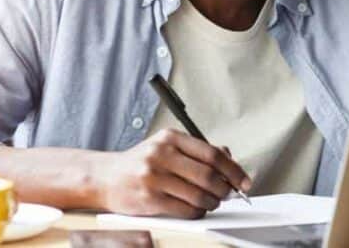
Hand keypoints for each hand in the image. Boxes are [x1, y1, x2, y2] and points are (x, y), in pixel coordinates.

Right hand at [94, 129, 251, 218]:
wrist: (105, 177)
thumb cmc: (140, 163)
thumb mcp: (167, 147)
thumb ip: (197, 151)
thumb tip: (229, 158)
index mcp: (170, 138)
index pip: (212, 153)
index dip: (233, 170)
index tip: (243, 181)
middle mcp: (161, 154)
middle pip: (208, 175)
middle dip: (225, 189)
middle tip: (230, 194)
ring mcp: (154, 176)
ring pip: (198, 195)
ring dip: (212, 202)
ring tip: (212, 202)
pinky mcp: (149, 198)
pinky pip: (184, 209)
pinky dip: (197, 212)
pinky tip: (196, 209)